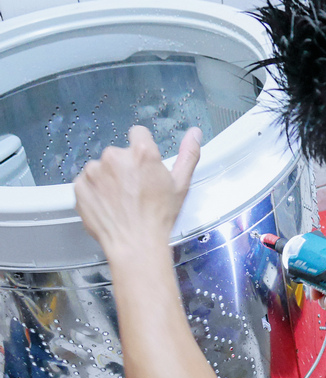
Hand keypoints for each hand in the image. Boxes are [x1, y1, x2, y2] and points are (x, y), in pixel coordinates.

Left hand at [74, 126, 201, 259]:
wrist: (135, 244)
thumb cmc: (159, 217)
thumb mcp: (181, 185)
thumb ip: (188, 154)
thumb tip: (194, 133)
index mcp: (141, 153)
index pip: (138, 133)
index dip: (142, 150)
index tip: (143, 165)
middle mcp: (115, 157)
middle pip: (119, 154)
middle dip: (125, 168)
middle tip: (134, 191)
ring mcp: (93, 171)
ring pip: (101, 168)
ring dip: (108, 179)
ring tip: (120, 201)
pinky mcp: (79, 186)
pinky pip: (86, 183)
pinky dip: (94, 192)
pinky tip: (108, 206)